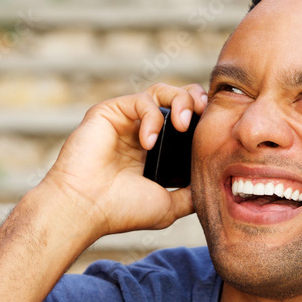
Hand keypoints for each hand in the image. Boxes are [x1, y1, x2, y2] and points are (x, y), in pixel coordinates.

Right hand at [37, 83, 207, 238]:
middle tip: (204, 116)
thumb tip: (213, 187)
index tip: (215, 128)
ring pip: (162, 91)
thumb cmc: (121, 210)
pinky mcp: (109, 111)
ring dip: (180, 101)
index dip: (203, 118)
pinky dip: (152, 117)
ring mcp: (125, 120)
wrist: (86, 209)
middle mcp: (141, 130)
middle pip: (178, 98)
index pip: (186, 120)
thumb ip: (190, 194)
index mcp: (156, 149)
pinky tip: (149, 143)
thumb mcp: (168, 205)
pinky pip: (141, 100)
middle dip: (196, 101)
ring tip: (183, 125)